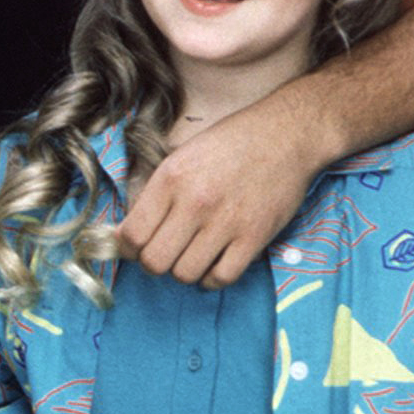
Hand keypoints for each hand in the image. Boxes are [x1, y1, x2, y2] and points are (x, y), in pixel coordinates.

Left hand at [119, 95, 323, 286]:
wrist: (286, 135)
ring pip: (185, 274)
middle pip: (154, 262)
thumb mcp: (182, 155)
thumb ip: (154, 193)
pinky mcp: (254, 237)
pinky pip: (221, 278)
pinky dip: (213, 278)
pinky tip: (214, 262)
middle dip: (154, 263)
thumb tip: (127, 233)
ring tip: (193, 254)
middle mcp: (195, 202)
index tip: (136, 246)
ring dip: (185, 270)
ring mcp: (226, 222)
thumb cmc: (230, 144)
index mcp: (171, 178)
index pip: (131, 235)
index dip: (128, 248)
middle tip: (165, 252)